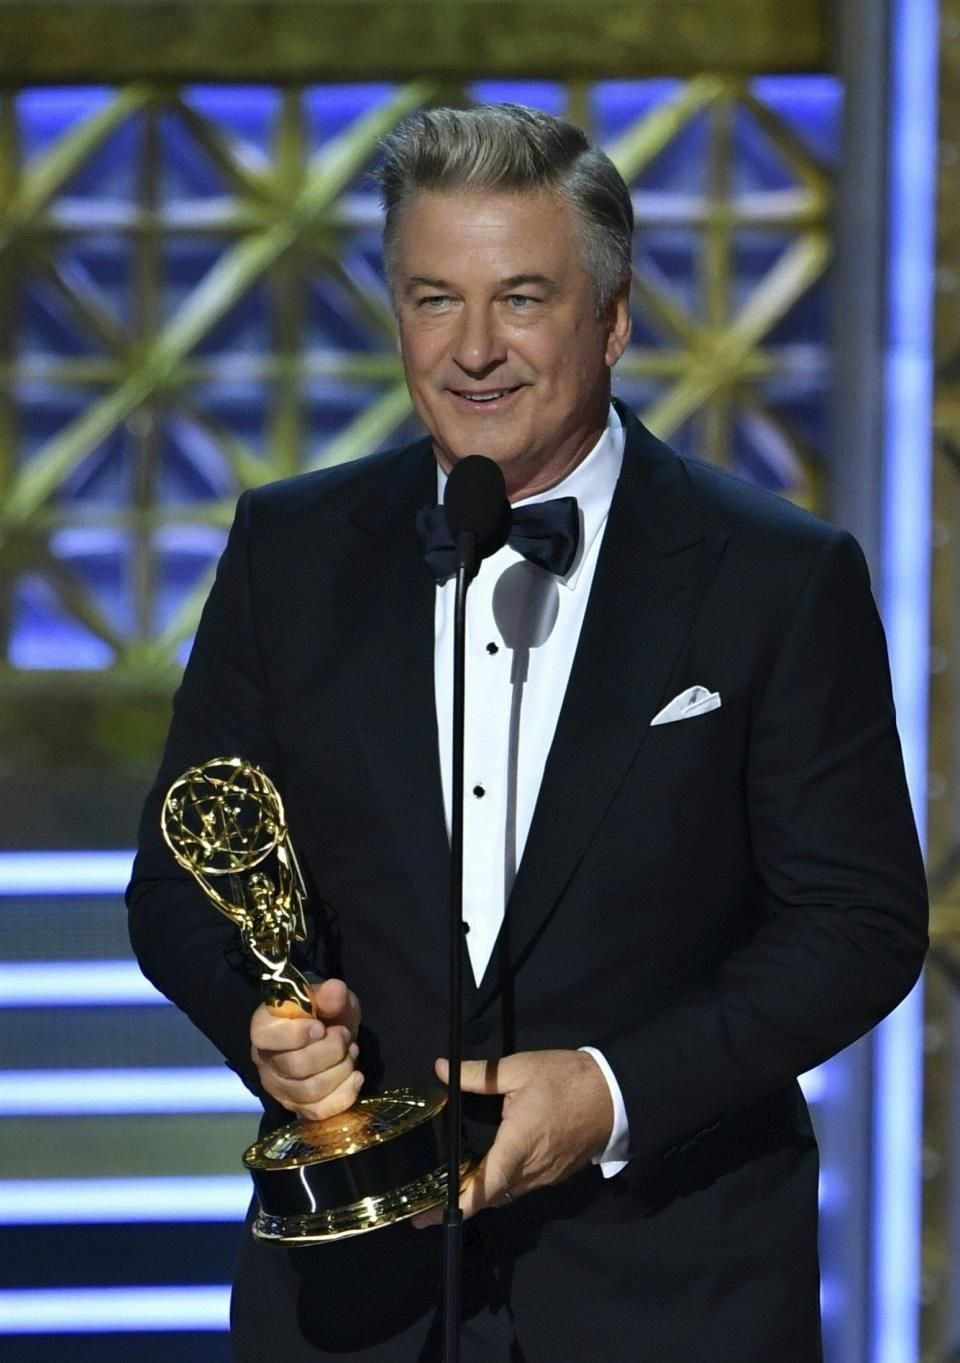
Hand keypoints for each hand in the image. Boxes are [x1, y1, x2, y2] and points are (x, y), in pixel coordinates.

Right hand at [250, 977, 362, 1120]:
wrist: (330, 1033)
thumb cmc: (322, 1012)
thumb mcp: (329, 996)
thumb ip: (331, 993)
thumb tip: (335, 991)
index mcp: (263, 1027)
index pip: (268, 1038)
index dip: (298, 1035)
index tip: (321, 1027)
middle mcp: (264, 1061)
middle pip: (295, 1066)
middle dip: (331, 1051)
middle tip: (344, 1036)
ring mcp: (279, 1088)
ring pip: (310, 1091)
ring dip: (341, 1070)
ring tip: (351, 1052)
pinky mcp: (297, 1107)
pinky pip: (319, 1112)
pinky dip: (344, 1095)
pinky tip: (355, 1077)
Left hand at [412, 1049, 612, 1226]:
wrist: (615, 1093)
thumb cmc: (566, 1080)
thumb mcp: (520, 1068)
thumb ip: (478, 1074)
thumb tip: (441, 1069)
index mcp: (518, 1145)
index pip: (483, 1186)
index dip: (456, 1204)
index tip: (428, 1216)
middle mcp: (531, 1170)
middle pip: (490, 1196)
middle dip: (460, 1200)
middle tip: (427, 1198)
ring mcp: (546, 1176)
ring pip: (507, 1193)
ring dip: (482, 1191)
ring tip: (453, 1183)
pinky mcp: (556, 1174)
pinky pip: (523, 1185)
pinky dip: (503, 1183)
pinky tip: (490, 1168)